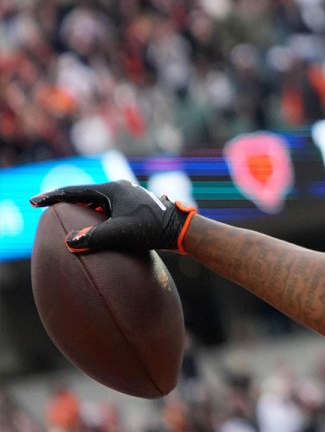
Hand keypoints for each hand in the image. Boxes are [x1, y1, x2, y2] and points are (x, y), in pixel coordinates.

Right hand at [30, 180, 196, 253]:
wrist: (182, 230)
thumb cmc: (153, 230)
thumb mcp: (121, 233)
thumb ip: (94, 237)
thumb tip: (69, 242)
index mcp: (113, 189)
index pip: (76, 191)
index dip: (53, 197)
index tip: (35, 202)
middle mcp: (121, 189)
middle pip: (85, 194)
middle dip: (65, 200)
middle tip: (45, 207)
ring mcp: (130, 197)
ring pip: (98, 202)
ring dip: (81, 208)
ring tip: (65, 216)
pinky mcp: (136, 207)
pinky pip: (108, 209)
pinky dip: (96, 215)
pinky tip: (93, 225)